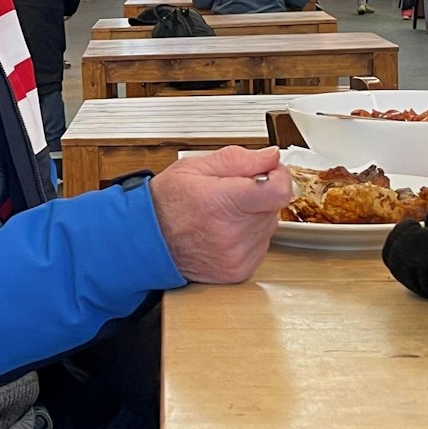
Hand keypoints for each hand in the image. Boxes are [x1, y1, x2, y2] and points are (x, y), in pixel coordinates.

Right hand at [148, 145, 291, 283]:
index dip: (279, 176)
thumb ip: (239, 159)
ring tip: (224, 214)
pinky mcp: (239, 271)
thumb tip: (270, 157)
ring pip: (268, 226)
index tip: (269, 172)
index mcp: (222, 202)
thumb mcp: (196, 167)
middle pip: (273, 207)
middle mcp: (232, 234)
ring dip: (254, 217)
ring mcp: (236, 256)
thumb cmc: (167, 203)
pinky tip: (225, 231)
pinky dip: (248, 236)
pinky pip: (260, 246)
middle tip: (232, 193)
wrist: (148, 240)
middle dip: (260, 195)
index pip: (279, 191)